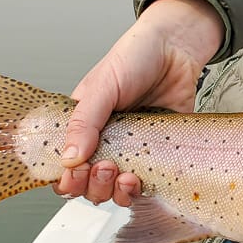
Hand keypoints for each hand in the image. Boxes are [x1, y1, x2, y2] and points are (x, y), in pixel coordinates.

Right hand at [54, 0, 223, 206]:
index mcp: (82, 125)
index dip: (66, 178)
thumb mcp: (103, 86)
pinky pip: (145, 184)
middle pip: (88, 185)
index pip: (63, 166)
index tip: (76, 173)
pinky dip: (139, 190)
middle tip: (105, 167)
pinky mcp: (158, 154)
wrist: (178, 49)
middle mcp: (105, 142)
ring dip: (114, 193)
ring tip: (124, 176)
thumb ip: (85, 122)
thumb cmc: (136, 57)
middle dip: (92, 185)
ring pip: (114, 191)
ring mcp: (131, 150)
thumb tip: (69, 159)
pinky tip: (140, 179)